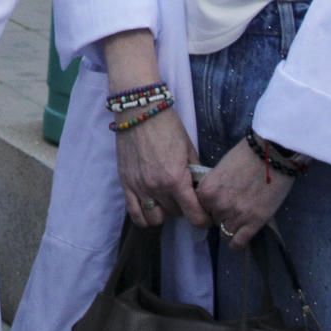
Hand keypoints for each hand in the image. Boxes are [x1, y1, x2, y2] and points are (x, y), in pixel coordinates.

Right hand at [115, 106, 209, 229]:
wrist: (139, 111)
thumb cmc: (168, 126)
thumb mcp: (189, 148)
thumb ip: (195, 172)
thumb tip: (202, 189)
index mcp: (176, 179)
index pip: (194, 216)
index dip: (203, 220)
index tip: (205, 216)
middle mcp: (157, 188)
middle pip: (176, 215)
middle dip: (184, 208)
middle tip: (185, 196)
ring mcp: (139, 188)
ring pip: (155, 219)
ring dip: (164, 212)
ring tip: (166, 199)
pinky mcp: (125, 184)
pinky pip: (134, 214)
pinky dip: (144, 216)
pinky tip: (151, 205)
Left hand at [194, 138, 295, 248]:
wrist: (272, 155)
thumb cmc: (246, 155)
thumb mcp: (221, 168)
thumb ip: (213, 186)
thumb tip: (212, 199)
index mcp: (207, 190)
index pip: (199, 207)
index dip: (209, 205)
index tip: (218, 202)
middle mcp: (217, 205)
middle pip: (213, 219)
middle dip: (221, 214)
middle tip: (234, 205)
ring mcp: (235, 216)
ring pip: (224, 233)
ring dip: (231, 226)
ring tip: (240, 218)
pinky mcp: (253, 224)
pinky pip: (238, 243)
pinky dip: (238, 243)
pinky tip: (241, 236)